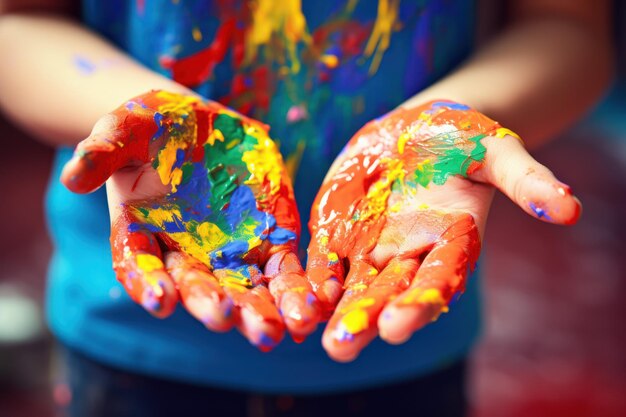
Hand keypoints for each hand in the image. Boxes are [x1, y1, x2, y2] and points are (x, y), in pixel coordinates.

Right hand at [61, 91, 319, 349]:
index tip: (159, 301)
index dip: (147, 283)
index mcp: (146, 234)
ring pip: (246, 288)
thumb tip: (72, 176)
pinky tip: (312, 306)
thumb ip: (102, 148)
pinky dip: (298, 289)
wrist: (203, 125)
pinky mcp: (271, 238)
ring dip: (261, 311)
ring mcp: (232, 249)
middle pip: (197, 286)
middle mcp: (188, 253)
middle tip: (224, 319)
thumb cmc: (156, 127)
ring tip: (277, 332)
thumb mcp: (126, 126)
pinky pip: (286, 268)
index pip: (140, 266)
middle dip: (210, 303)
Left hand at [305, 100, 580, 360]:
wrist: (417, 129)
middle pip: (388, 292)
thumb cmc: (463, 137)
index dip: (419, 301)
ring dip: (334, 310)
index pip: (438, 279)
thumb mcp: (498, 150)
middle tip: (343, 347)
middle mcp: (411, 255)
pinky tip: (296, 297)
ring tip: (316, 337)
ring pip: (353, 284)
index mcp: (451, 242)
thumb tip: (571, 210)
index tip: (397, 324)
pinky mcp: (340, 231)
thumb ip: (526, 180)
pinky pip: (323, 259)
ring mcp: (372, 246)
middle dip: (366, 318)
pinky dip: (311, 278)